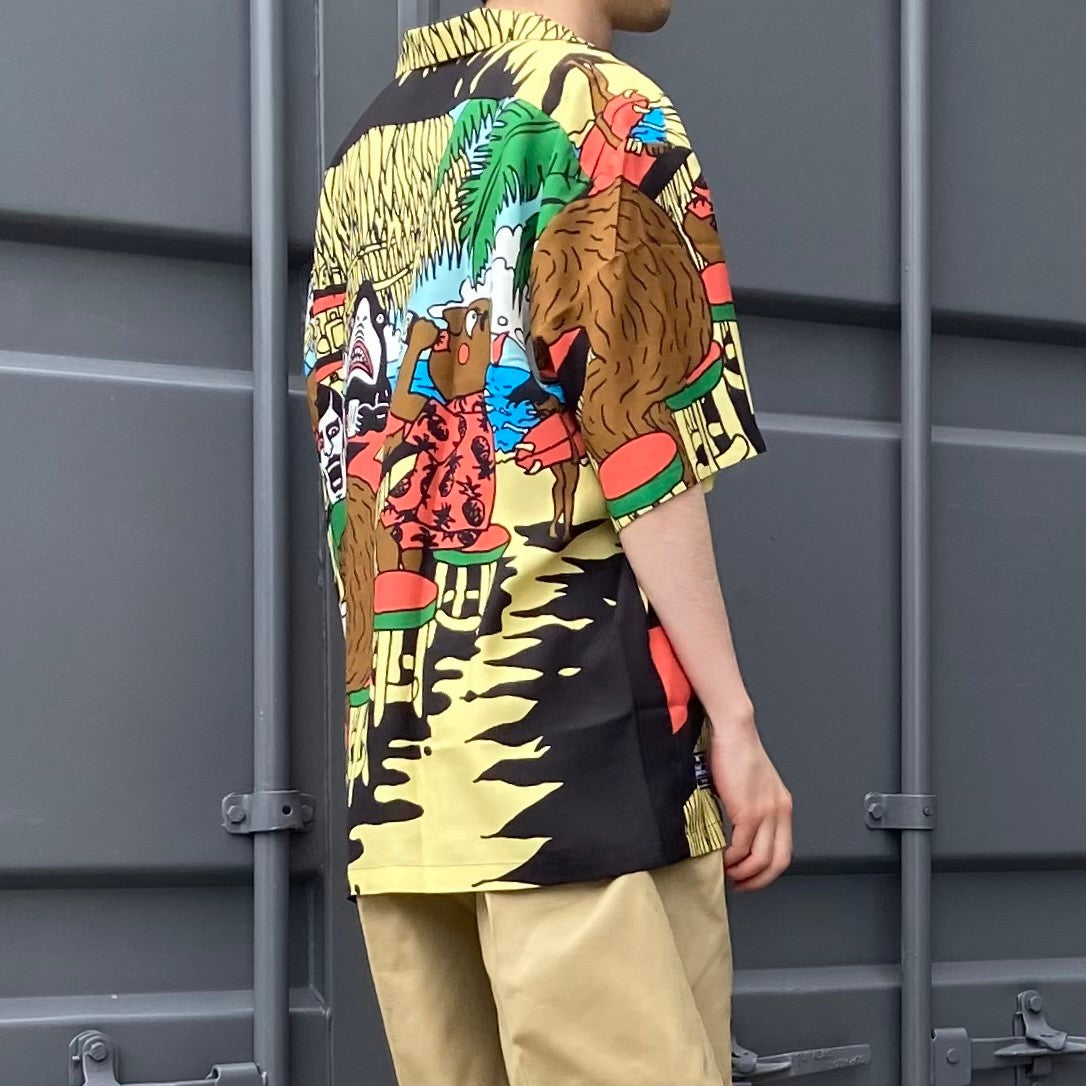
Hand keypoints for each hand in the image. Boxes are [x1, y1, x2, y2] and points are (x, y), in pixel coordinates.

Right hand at [707, 717, 792, 891]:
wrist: (733, 730)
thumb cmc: (734, 751)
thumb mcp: (749, 785)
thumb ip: (748, 807)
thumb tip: (732, 832)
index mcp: (782, 805)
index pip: (784, 850)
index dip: (768, 871)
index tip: (751, 876)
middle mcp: (780, 811)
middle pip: (778, 861)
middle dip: (759, 880)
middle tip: (740, 885)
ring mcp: (766, 812)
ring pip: (762, 859)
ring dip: (743, 873)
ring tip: (728, 874)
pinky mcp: (748, 810)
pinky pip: (743, 847)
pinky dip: (732, 859)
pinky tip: (722, 858)